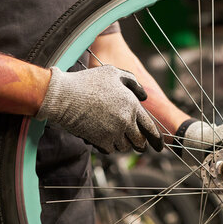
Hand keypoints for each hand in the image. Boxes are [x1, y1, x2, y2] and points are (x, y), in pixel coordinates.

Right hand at [35, 65, 162, 153]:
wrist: (63, 95)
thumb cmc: (88, 81)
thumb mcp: (113, 73)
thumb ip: (133, 83)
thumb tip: (144, 97)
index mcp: (133, 105)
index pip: (150, 128)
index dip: (157, 140)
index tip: (159, 147)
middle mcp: (126, 121)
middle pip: (139, 141)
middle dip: (140, 144)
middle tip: (139, 146)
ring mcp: (114, 132)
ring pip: (125, 147)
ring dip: (123, 144)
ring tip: (117, 137)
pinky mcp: (100, 140)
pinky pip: (110, 150)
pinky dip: (109, 147)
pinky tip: (104, 139)